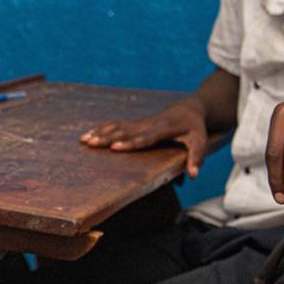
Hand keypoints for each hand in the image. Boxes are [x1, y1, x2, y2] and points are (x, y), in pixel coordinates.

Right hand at [79, 101, 207, 176]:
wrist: (188, 108)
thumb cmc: (194, 128)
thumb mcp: (200, 141)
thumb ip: (196, 158)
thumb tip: (194, 176)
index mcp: (162, 129)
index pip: (143, 138)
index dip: (129, 143)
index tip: (114, 148)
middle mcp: (147, 125)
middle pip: (124, 132)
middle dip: (106, 138)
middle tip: (91, 143)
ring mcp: (139, 123)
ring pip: (116, 127)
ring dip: (99, 133)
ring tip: (83, 140)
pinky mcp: (134, 123)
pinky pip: (115, 125)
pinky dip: (101, 129)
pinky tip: (87, 134)